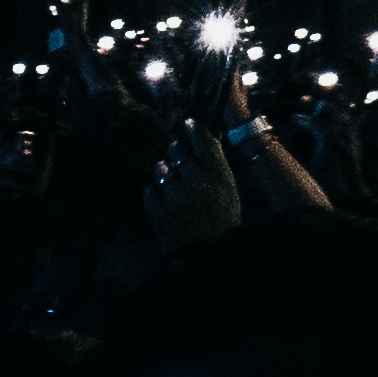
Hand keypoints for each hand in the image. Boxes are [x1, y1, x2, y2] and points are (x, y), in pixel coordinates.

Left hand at [144, 126, 240, 250]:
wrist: (208, 253)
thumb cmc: (221, 218)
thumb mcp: (228, 189)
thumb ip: (215, 164)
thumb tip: (203, 136)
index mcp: (219, 175)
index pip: (203, 140)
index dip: (193, 128)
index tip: (187, 123)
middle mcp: (197, 182)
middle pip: (177, 150)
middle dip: (176, 150)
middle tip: (177, 155)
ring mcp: (176, 196)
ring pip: (161, 168)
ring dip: (164, 172)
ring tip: (172, 184)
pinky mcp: (158, 211)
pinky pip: (149, 189)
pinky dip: (155, 193)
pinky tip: (165, 201)